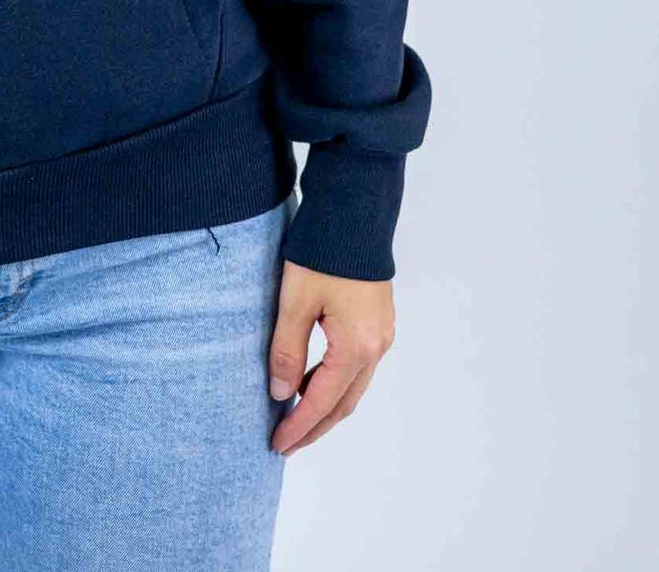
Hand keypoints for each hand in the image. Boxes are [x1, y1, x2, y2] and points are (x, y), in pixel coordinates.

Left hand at [267, 260, 396, 454]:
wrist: (354, 213)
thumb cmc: (322, 253)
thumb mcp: (295, 301)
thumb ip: (287, 350)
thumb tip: (280, 393)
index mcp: (356, 346)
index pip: (322, 401)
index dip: (298, 426)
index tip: (277, 444)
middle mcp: (376, 347)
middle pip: (343, 402)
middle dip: (314, 426)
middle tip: (285, 443)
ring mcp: (381, 335)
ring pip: (353, 386)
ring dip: (325, 406)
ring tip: (296, 420)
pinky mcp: (378, 322)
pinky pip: (358, 367)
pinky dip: (335, 383)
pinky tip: (313, 383)